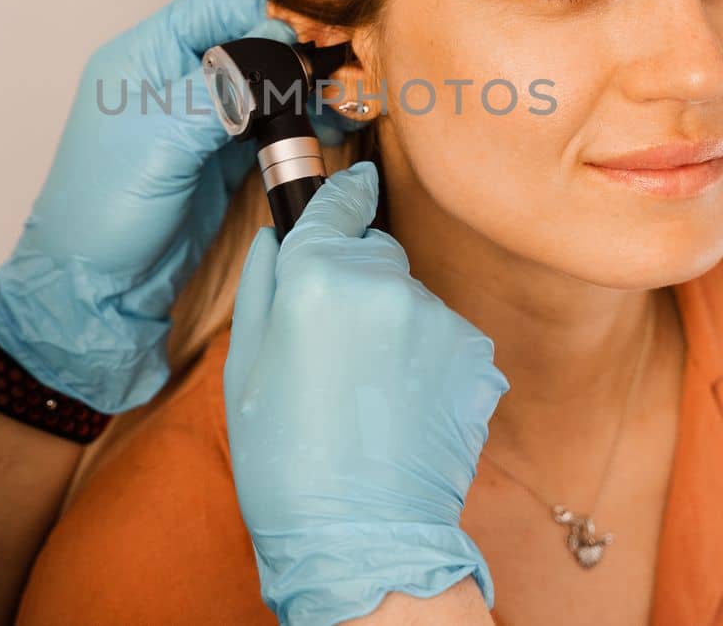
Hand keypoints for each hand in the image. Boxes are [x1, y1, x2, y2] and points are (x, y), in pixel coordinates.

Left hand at [0, 0, 301, 412]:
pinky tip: (332, 126)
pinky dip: (300, 123)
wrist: (97, 285)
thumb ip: (224, 88)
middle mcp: (173, 77)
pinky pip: (269, 125)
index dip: (263, 15)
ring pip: (265, 84)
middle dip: (295, 52)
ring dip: (304, 89)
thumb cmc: (107, 205)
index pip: (214, 7)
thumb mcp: (163, 136)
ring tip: (345, 103)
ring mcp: (200, 118)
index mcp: (145, 54)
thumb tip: (281, 45)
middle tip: (338, 72)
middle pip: (247, 41)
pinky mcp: (221, 156)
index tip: (306, 38)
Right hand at [224, 160, 509, 625]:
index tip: (356, 185)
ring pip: (411, 297)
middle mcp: (384, 283)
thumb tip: (273, 237)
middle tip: (333, 345)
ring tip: (368, 391)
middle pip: (376, 251)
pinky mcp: (477, 354)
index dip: (343, 194)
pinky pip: (445, 336)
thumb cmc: (285, 461)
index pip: (336, 204)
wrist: (361, 538)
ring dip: (394, 325)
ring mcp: (438, 318)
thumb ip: (262, 287)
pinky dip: (427, 359)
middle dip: (357, 279)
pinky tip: (403, 406)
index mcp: (317, 276)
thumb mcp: (245, 368)